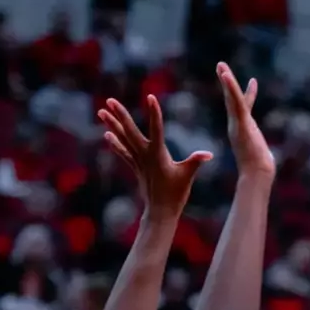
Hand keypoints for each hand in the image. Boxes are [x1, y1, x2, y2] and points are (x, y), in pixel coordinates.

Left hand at [98, 96, 209, 218]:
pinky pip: (123, 152)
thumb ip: (196, 162)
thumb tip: (208, 154)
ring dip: (112, 125)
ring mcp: (138, 161)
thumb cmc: (176, 194)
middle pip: (130, 131)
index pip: (156, 129)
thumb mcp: (187, 176)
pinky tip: (107, 133)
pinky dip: (116, 143)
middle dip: (121, 115)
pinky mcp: (136, 167)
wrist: (161, 211)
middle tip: (110, 101)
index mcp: (158, 154)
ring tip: (101, 112)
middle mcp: (144, 155)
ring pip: (123, 139)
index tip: (150, 97)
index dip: (154, 113)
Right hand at [215, 62, 274, 177]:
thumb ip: (261, 155)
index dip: (249, 94)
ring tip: (221, 65)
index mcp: (242, 129)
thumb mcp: (261, 157)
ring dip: (227, 81)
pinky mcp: (240, 123)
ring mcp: (238, 123)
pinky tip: (227, 76)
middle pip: (232, 99)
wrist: (257, 174)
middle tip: (221, 65)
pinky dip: (231, 89)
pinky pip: (236, 102)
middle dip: (228, 82)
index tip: (254, 81)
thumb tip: (268, 161)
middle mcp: (238, 124)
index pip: (244, 107)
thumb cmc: (259, 170)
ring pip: (232, 98)